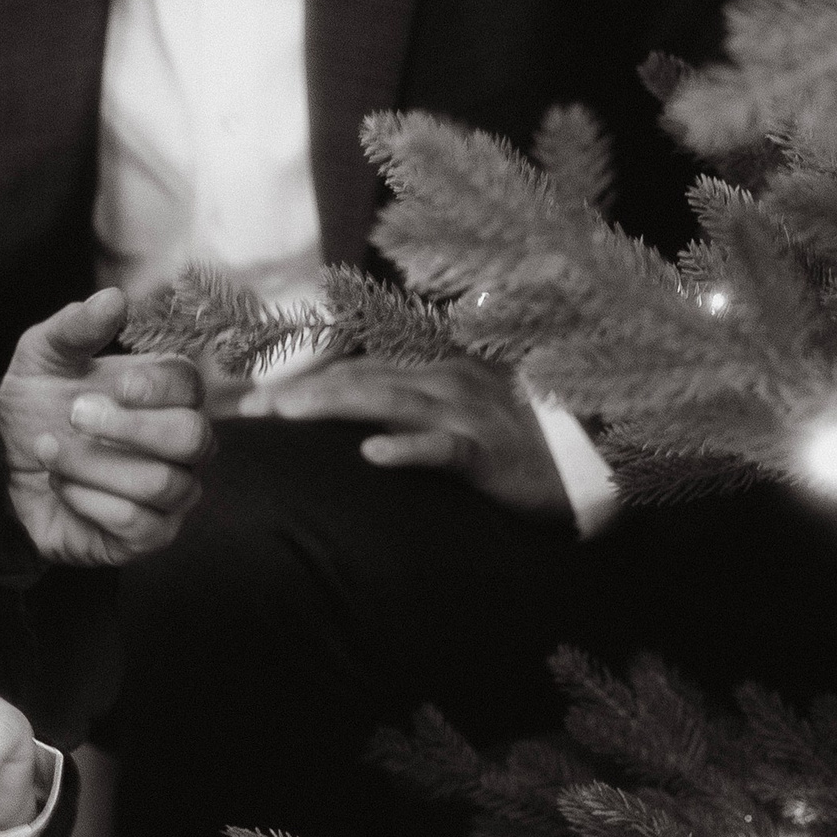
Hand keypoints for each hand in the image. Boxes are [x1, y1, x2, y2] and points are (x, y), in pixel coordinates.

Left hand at [0, 289, 212, 567]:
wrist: (3, 474)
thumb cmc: (36, 410)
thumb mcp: (41, 359)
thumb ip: (75, 327)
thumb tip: (115, 298)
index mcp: (166, 394)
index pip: (190, 385)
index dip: (157, 385)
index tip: (114, 384)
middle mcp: (182, 444)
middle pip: (193, 436)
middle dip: (129, 428)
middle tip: (73, 416)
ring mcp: (173, 492)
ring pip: (163, 483)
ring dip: (95, 466)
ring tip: (48, 452)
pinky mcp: (152, 535)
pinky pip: (140, 524)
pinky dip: (90, 501)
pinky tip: (61, 486)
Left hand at [261, 352, 569, 515]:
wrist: (585, 465)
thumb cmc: (516, 444)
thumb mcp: (458, 416)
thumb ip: (410, 410)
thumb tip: (356, 427)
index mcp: (434, 373)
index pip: (357, 372)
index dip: (305, 383)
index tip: (254, 402)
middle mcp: (445, 384)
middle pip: (362, 381)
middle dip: (303, 392)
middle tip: (251, 408)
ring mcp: (467, 417)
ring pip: (390, 403)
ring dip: (335, 405)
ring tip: (288, 414)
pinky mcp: (488, 456)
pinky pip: (443, 450)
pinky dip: (408, 451)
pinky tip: (373, 455)